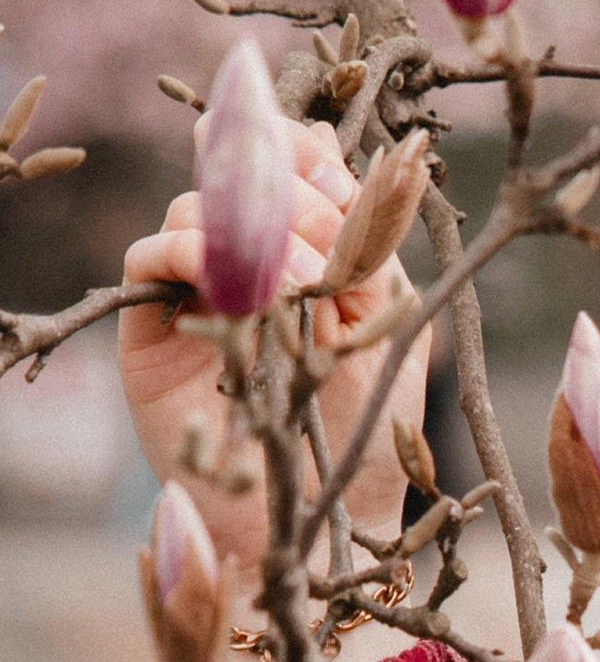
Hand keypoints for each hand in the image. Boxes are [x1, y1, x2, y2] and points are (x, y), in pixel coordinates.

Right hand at [121, 120, 432, 562]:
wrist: (327, 508)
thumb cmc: (367, 422)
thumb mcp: (388, 317)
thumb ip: (361, 239)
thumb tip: (325, 155)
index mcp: (308, 244)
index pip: (293, 161)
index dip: (307, 153)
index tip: (338, 180)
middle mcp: (250, 255)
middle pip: (242, 171)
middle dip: (288, 193)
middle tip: (320, 243)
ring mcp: (198, 285)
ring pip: (194, 205)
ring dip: (250, 228)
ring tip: (298, 284)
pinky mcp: (153, 324)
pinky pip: (149, 254)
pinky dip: (188, 250)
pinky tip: (235, 281)